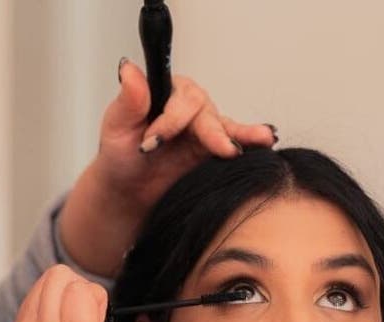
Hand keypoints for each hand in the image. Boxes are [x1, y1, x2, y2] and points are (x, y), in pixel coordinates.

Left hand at [59, 59, 277, 276]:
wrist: (129, 191)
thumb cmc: (120, 158)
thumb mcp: (116, 128)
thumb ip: (129, 101)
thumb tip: (129, 69)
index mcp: (163, 91)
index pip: (177, 98)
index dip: (170, 120)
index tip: (152, 143)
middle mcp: (186, 104)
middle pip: (204, 110)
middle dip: (209, 132)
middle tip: (217, 150)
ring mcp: (202, 125)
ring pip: (222, 125)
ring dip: (240, 134)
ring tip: (261, 138)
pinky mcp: (213, 146)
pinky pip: (234, 140)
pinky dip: (250, 139)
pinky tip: (267, 138)